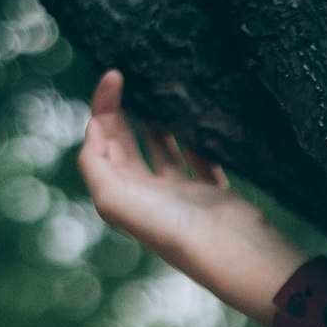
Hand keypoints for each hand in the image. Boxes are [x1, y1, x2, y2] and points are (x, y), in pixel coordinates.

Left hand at [79, 70, 305, 325]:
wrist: (231, 252)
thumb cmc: (173, 228)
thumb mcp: (116, 200)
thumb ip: (95, 165)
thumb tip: (95, 129)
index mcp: (124, 199)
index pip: (101, 148)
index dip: (101, 112)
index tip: (113, 77)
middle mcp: (150, 199)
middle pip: (126, 148)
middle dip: (120, 113)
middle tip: (126, 75)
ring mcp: (184, 197)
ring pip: (164, 152)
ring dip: (156, 122)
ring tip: (157, 90)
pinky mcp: (215, 195)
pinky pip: (202, 160)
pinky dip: (197, 140)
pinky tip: (197, 119)